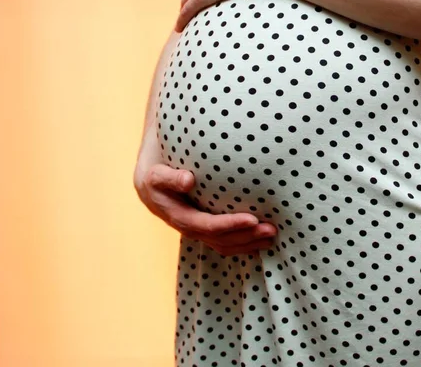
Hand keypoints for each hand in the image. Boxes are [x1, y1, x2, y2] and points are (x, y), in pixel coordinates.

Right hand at [134, 162, 277, 256]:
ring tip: (272, 236)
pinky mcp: (204, 229)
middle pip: (221, 240)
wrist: (148, 187)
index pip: (208, 225)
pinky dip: (243, 243)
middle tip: (271, 229)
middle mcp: (189, 228)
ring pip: (225, 245)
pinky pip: (224, 242)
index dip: (230, 225)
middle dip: (247, 237)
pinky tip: (260, 240)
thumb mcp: (156, 175)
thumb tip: (188, 180)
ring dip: (249, 243)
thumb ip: (170, 177)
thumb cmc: (155, 176)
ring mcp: (197, 231)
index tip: (252, 219)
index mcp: (178, 217)